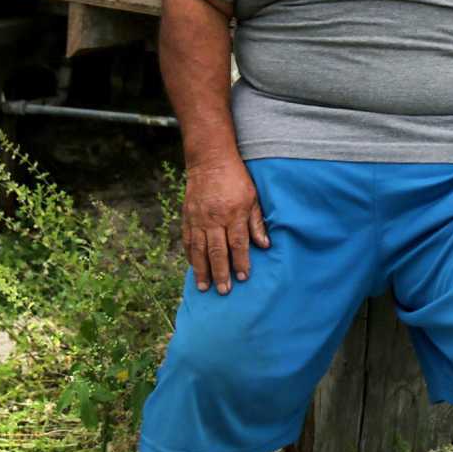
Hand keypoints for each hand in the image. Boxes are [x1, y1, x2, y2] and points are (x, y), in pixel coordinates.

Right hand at [182, 158, 269, 292]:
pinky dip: (190, 255)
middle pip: (217, 251)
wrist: (210, 160)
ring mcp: (198, 218)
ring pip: (199, 249)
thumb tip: (265, 246)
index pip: (238, 243)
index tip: (243, 277)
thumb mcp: (253, 197)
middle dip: (221, 273)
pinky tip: (193, 267)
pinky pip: (187, 240)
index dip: (241, 262)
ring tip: (204, 287)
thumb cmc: (236, 178)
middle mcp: (214, 218)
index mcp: (234, 214)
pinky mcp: (187, 216)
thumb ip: (257, 223)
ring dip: (202, 270)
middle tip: (223, 291)